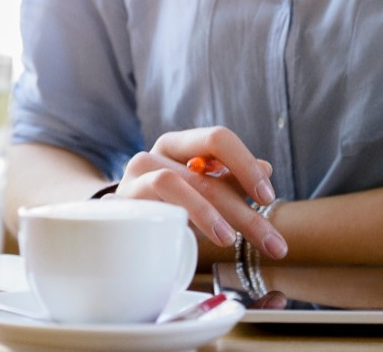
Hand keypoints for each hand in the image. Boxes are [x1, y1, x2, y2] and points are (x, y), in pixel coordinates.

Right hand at [113, 126, 287, 259]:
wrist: (110, 221)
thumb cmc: (163, 205)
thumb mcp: (199, 190)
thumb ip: (228, 180)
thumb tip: (266, 169)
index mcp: (179, 145)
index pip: (217, 138)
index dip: (245, 165)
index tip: (268, 198)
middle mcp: (155, 154)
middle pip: (205, 175)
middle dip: (244, 212)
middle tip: (272, 243)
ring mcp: (133, 178)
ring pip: (173, 183)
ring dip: (205, 212)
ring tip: (229, 240)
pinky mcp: (118, 203)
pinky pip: (145, 203)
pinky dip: (171, 216)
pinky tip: (185, 235)